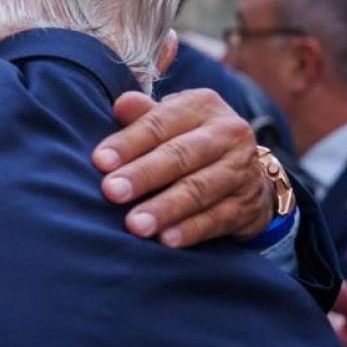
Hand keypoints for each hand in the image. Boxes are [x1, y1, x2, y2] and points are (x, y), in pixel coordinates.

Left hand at [93, 89, 270, 247]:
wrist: (244, 173)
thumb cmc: (186, 141)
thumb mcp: (168, 121)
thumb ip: (143, 115)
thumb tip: (121, 105)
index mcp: (202, 106)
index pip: (159, 122)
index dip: (129, 142)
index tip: (100, 161)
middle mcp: (227, 134)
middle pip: (180, 155)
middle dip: (143, 175)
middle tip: (111, 192)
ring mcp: (241, 170)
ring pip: (199, 190)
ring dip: (164, 208)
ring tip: (135, 225)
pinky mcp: (246, 205)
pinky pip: (217, 219)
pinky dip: (190, 230)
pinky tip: (167, 241)